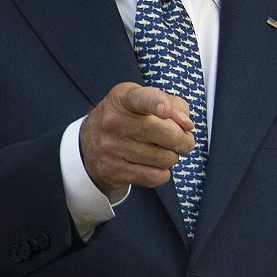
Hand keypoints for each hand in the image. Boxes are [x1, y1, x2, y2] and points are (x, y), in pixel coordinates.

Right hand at [79, 82, 196, 194]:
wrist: (88, 143)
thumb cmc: (126, 117)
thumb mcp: (143, 100)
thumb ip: (173, 104)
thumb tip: (187, 125)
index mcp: (123, 98)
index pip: (142, 99)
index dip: (157, 104)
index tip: (166, 110)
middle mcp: (114, 122)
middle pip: (167, 135)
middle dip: (185, 140)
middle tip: (185, 140)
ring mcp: (111, 148)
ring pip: (164, 158)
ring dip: (173, 157)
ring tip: (164, 151)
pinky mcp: (114, 172)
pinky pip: (154, 177)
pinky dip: (163, 173)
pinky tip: (155, 165)